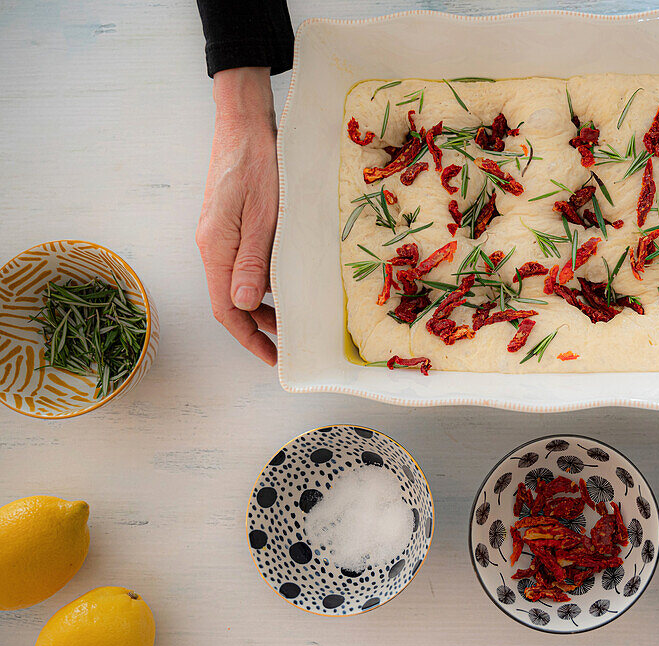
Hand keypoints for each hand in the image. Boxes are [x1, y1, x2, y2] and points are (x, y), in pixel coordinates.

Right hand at [196, 67, 278, 364]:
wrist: (246, 124)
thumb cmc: (257, 165)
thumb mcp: (261, 216)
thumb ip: (251, 261)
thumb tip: (243, 305)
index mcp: (216, 248)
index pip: (226, 309)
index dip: (248, 338)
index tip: (272, 357)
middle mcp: (214, 246)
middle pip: (232, 300)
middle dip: (259, 327)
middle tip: (291, 342)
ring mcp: (222, 235)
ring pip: (240, 283)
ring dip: (264, 305)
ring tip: (293, 318)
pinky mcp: (233, 224)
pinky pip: (246, 263)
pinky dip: (265, 281)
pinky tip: (286, 282)